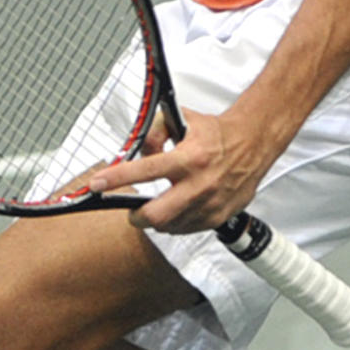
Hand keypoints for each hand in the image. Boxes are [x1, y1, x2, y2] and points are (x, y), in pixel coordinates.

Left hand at [88, 107, 267, 234]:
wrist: (252, 143)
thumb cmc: (216, 133)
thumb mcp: (182, 120)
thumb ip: (155, 132)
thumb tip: (139, 152)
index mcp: (188, 157)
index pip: (146, 170)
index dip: (117, 178)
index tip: (98, 184)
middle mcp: (198, 184)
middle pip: (156, 215)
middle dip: (137, 216)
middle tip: (132, 210)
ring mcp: (209, 205)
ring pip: (170, 226)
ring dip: (158, 219)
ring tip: (160, 204)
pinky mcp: (217, 217)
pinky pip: (187, 229)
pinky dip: (177, 222)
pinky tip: (179, 208)